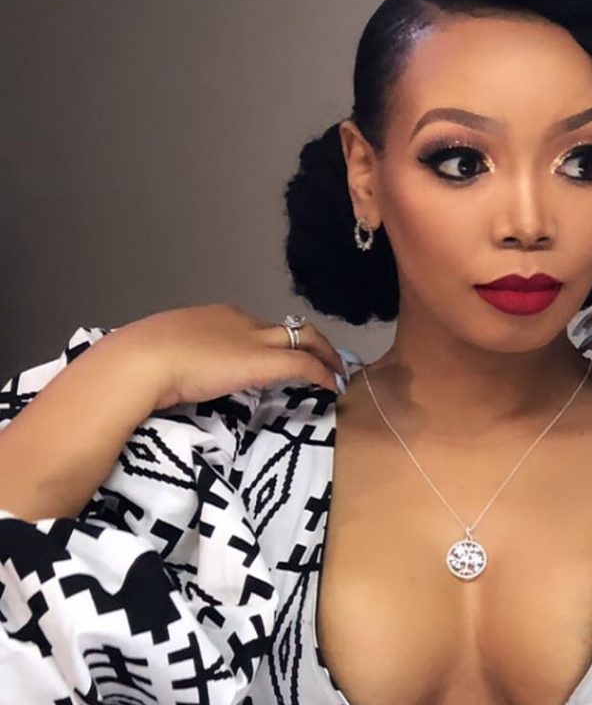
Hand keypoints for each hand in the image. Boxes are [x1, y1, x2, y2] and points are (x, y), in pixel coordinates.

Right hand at [102, 304, 349, 410]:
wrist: (141, 361)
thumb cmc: (140, 361)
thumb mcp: (161, 354)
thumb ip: (178, 359)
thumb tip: (175, 376)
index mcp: (213, 318)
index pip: (254, 327)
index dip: (272, 342)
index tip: (281, 356)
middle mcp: (239, 321)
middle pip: (284, 328)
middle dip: (309, 342)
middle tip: (327, 359)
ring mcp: (253, 340)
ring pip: (302, 338)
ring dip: (323, 355)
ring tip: (337, 372)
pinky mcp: (263, 362)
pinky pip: (304, 364)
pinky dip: (322, 373)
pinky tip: (332, 386)